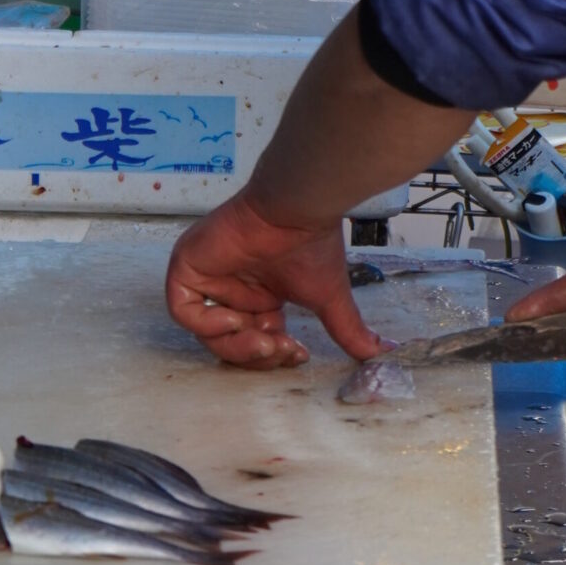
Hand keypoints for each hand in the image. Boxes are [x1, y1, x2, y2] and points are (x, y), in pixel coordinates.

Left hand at [166, 192, 387, 368]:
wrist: (296, 210)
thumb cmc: (310, 245)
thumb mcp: (328, 298)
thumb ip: (347, 329)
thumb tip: (382, 351)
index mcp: (258, 294)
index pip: (255, 339)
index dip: (273, 354)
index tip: (300, 353)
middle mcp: (231, 287)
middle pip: (230, 342)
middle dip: (258, 354)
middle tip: (282, 350)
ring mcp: (207, 277)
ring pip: (207, 332)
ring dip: (237, 346)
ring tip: (265, 339)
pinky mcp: (187, 266)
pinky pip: (183, 310)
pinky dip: (207, 324)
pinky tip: (236, 319)